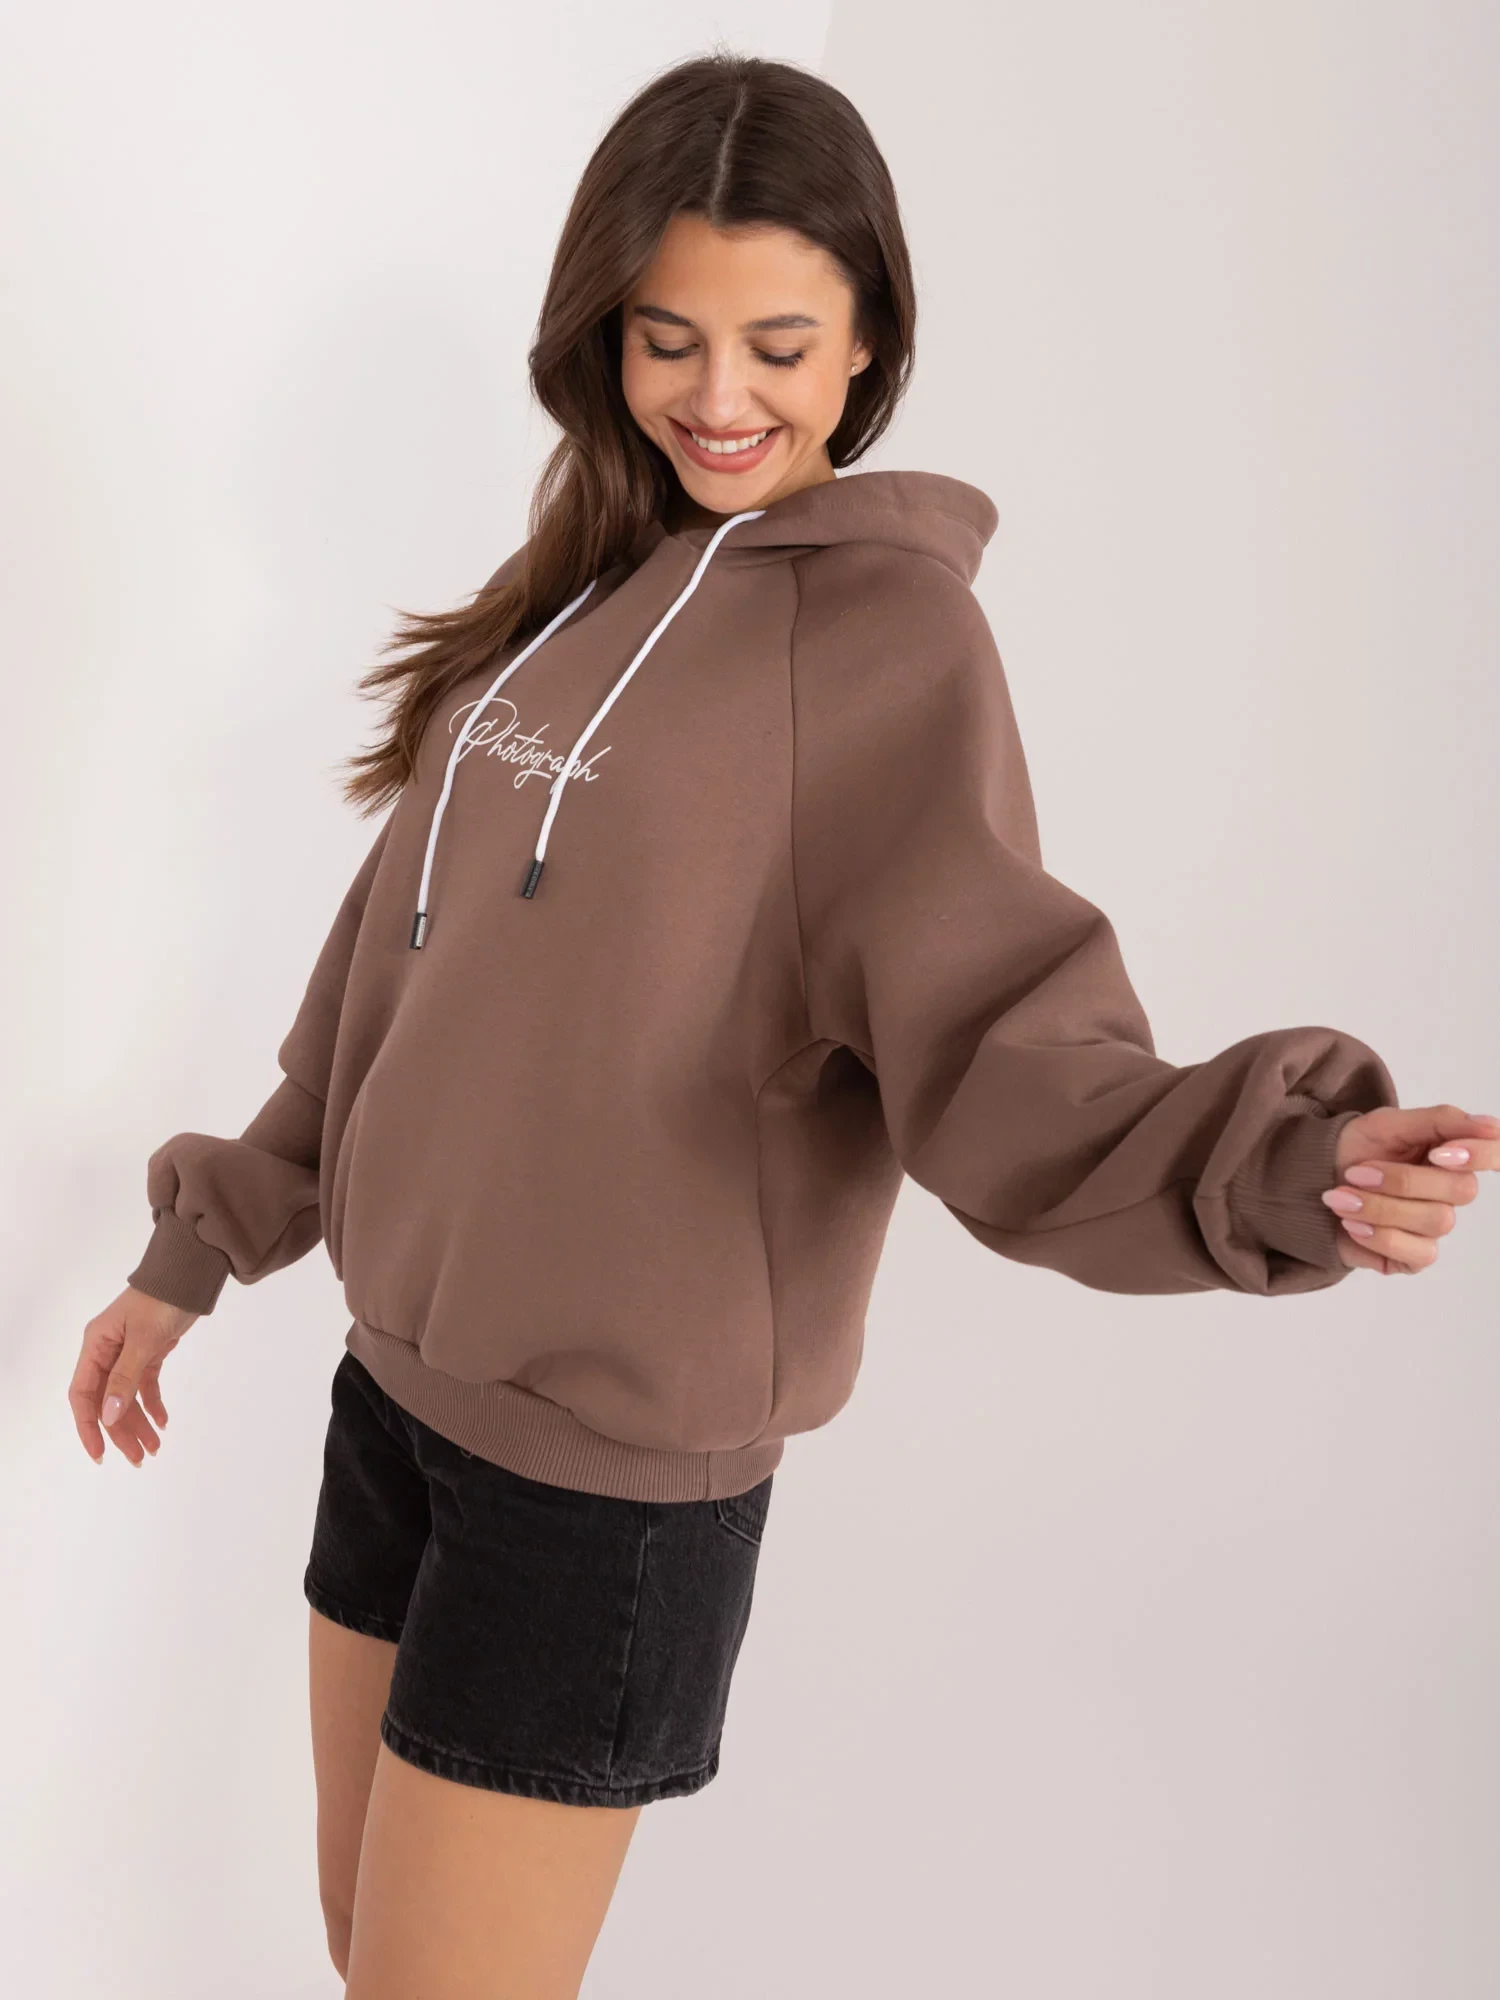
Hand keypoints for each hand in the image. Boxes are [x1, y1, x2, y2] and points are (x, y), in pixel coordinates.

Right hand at [69, 1285, 199, 1465]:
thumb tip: (108, 1415)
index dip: (88, 1427)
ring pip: (127, 1398)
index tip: (100, 1453)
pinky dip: (153, 1404)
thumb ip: (125, 1378)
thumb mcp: (142, 1339)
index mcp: (96, 1346)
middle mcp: (107, 1352)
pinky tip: (163, 1422)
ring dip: (139, 1423)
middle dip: (121, 1431)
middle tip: (139, 1458)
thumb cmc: (161, 1300)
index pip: (84, 1395)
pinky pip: (146, 1385)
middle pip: (108, 1402)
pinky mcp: (149, 1352)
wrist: (188, 1275)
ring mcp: (128, 1353)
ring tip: (155, 1448)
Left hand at [1324, 1105, 1499, 1275]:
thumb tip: (1489, 1126)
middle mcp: (1450, 1192)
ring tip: (1341, 1197)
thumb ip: (1440, 1120)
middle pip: (1461, 1190)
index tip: (1440, 1153)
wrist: (1312, 1180)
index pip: (1494, 1154)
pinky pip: (1419, 1253)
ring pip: (1436, 1221)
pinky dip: (1378, 1236)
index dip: (1480, 1155)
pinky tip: (1351, 1224)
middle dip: (1401, 1180)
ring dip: (1379, 1207)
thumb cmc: (1356, 1148)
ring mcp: (1435, 1226)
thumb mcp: (1389, 1123)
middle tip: (1355, 1172)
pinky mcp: (1416, 1256)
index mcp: (1451, 1154)